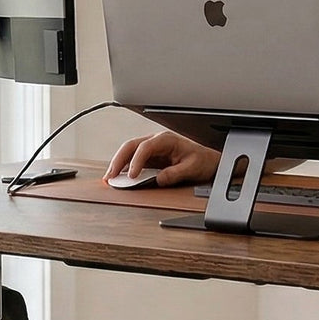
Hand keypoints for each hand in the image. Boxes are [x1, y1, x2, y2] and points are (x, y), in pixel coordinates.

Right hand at [104, 131, 219, 185]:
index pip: (145, 147)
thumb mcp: (192, 168)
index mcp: (166, 139)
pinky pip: (133, 160)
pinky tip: (118, 177)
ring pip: (128, 152)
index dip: (136, 161)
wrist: (208, 161)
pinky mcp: (150, 158)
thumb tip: (159, 179)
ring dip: (118, 164)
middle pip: (130, 146)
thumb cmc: (202, 161)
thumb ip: (175, 173)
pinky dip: (124, 168)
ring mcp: (151, 149)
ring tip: (109, 178)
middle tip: (110, 176)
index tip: (132, 175)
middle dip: (118, 160)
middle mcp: (156, 141)